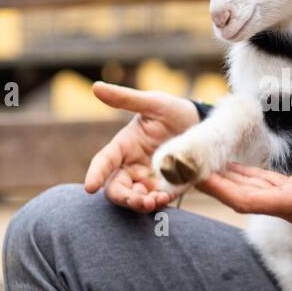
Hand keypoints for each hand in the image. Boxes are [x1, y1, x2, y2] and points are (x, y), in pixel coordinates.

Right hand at [84, 82, 198, 210]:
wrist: (202, 124)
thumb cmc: (172, 111)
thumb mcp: (152, 103)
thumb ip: (126, 99)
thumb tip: (96, 87)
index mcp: (123, 146)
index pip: (103, 162)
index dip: (95, 174)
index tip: (90, 187)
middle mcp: (132, 167)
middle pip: (116, 188)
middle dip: (123, 198)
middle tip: (138, 200)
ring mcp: (148, 180)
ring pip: (135, 200)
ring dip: (141, 204)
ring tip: (155, 200)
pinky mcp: (167, 188)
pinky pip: (158, 200)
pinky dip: (158, 203)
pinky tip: (165, 198)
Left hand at [196, 155, 291, 227]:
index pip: (246, 199)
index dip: (218, 187)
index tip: (192, 175)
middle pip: (241, 196)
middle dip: (212, 182)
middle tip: (180, 165)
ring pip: (250, 191)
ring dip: (224, 178)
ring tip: (197, 162)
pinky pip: (264, 186)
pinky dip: (243, 176)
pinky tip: (231, 165)